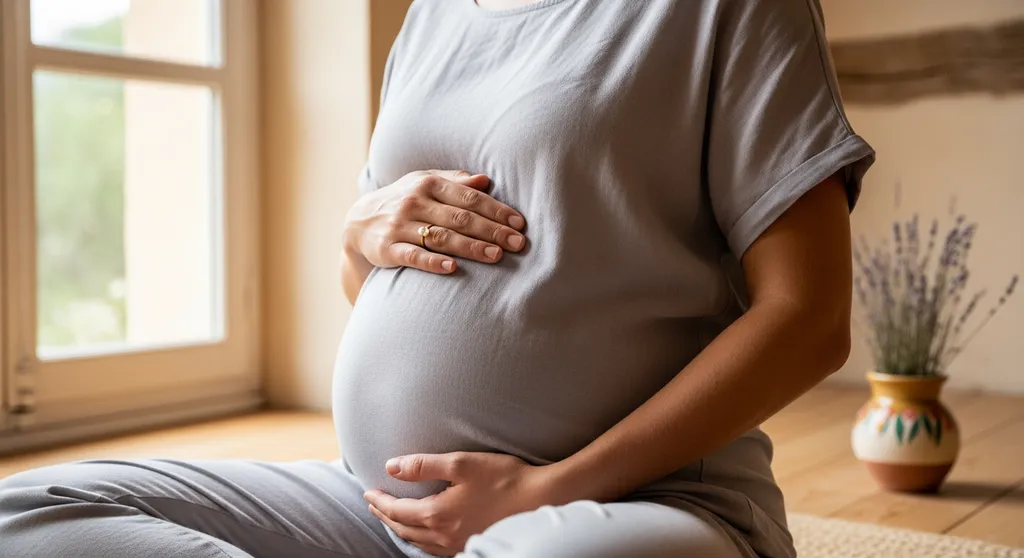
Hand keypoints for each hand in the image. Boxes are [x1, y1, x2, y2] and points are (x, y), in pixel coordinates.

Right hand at [344, 170, 526, 274]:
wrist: (358, 221)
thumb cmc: (403, 200)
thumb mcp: (425, 183)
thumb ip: (455, 182)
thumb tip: (486, 180)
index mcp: (429, 184)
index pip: (469, 197)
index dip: (496, 210)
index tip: (519, 224)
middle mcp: (415, 202)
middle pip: (460, 218)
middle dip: (491, 231)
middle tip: (518, 243)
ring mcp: (400, 225)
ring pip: (441, 237)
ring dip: (471, 247)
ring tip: (496, 256)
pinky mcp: (388, 249)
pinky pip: (413, 256)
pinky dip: (433, 262)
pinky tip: (452, 267)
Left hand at [363, 452, 552, 555]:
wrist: (541, 498)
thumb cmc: (503, 477)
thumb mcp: (460, 463)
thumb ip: (422, 465)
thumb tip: (390, 467)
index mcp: (438, 514)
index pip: (397, 511)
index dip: (379, 502)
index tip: (367, 492)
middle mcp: (444, 535)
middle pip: (404, 530)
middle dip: (385, 517)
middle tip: (373, 505)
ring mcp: (458, 544)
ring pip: (418, 543)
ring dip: (401, 529)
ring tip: (392, 519)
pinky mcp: (472, 545)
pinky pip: (435, 549)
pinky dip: (421, 540)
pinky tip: (424, 533)